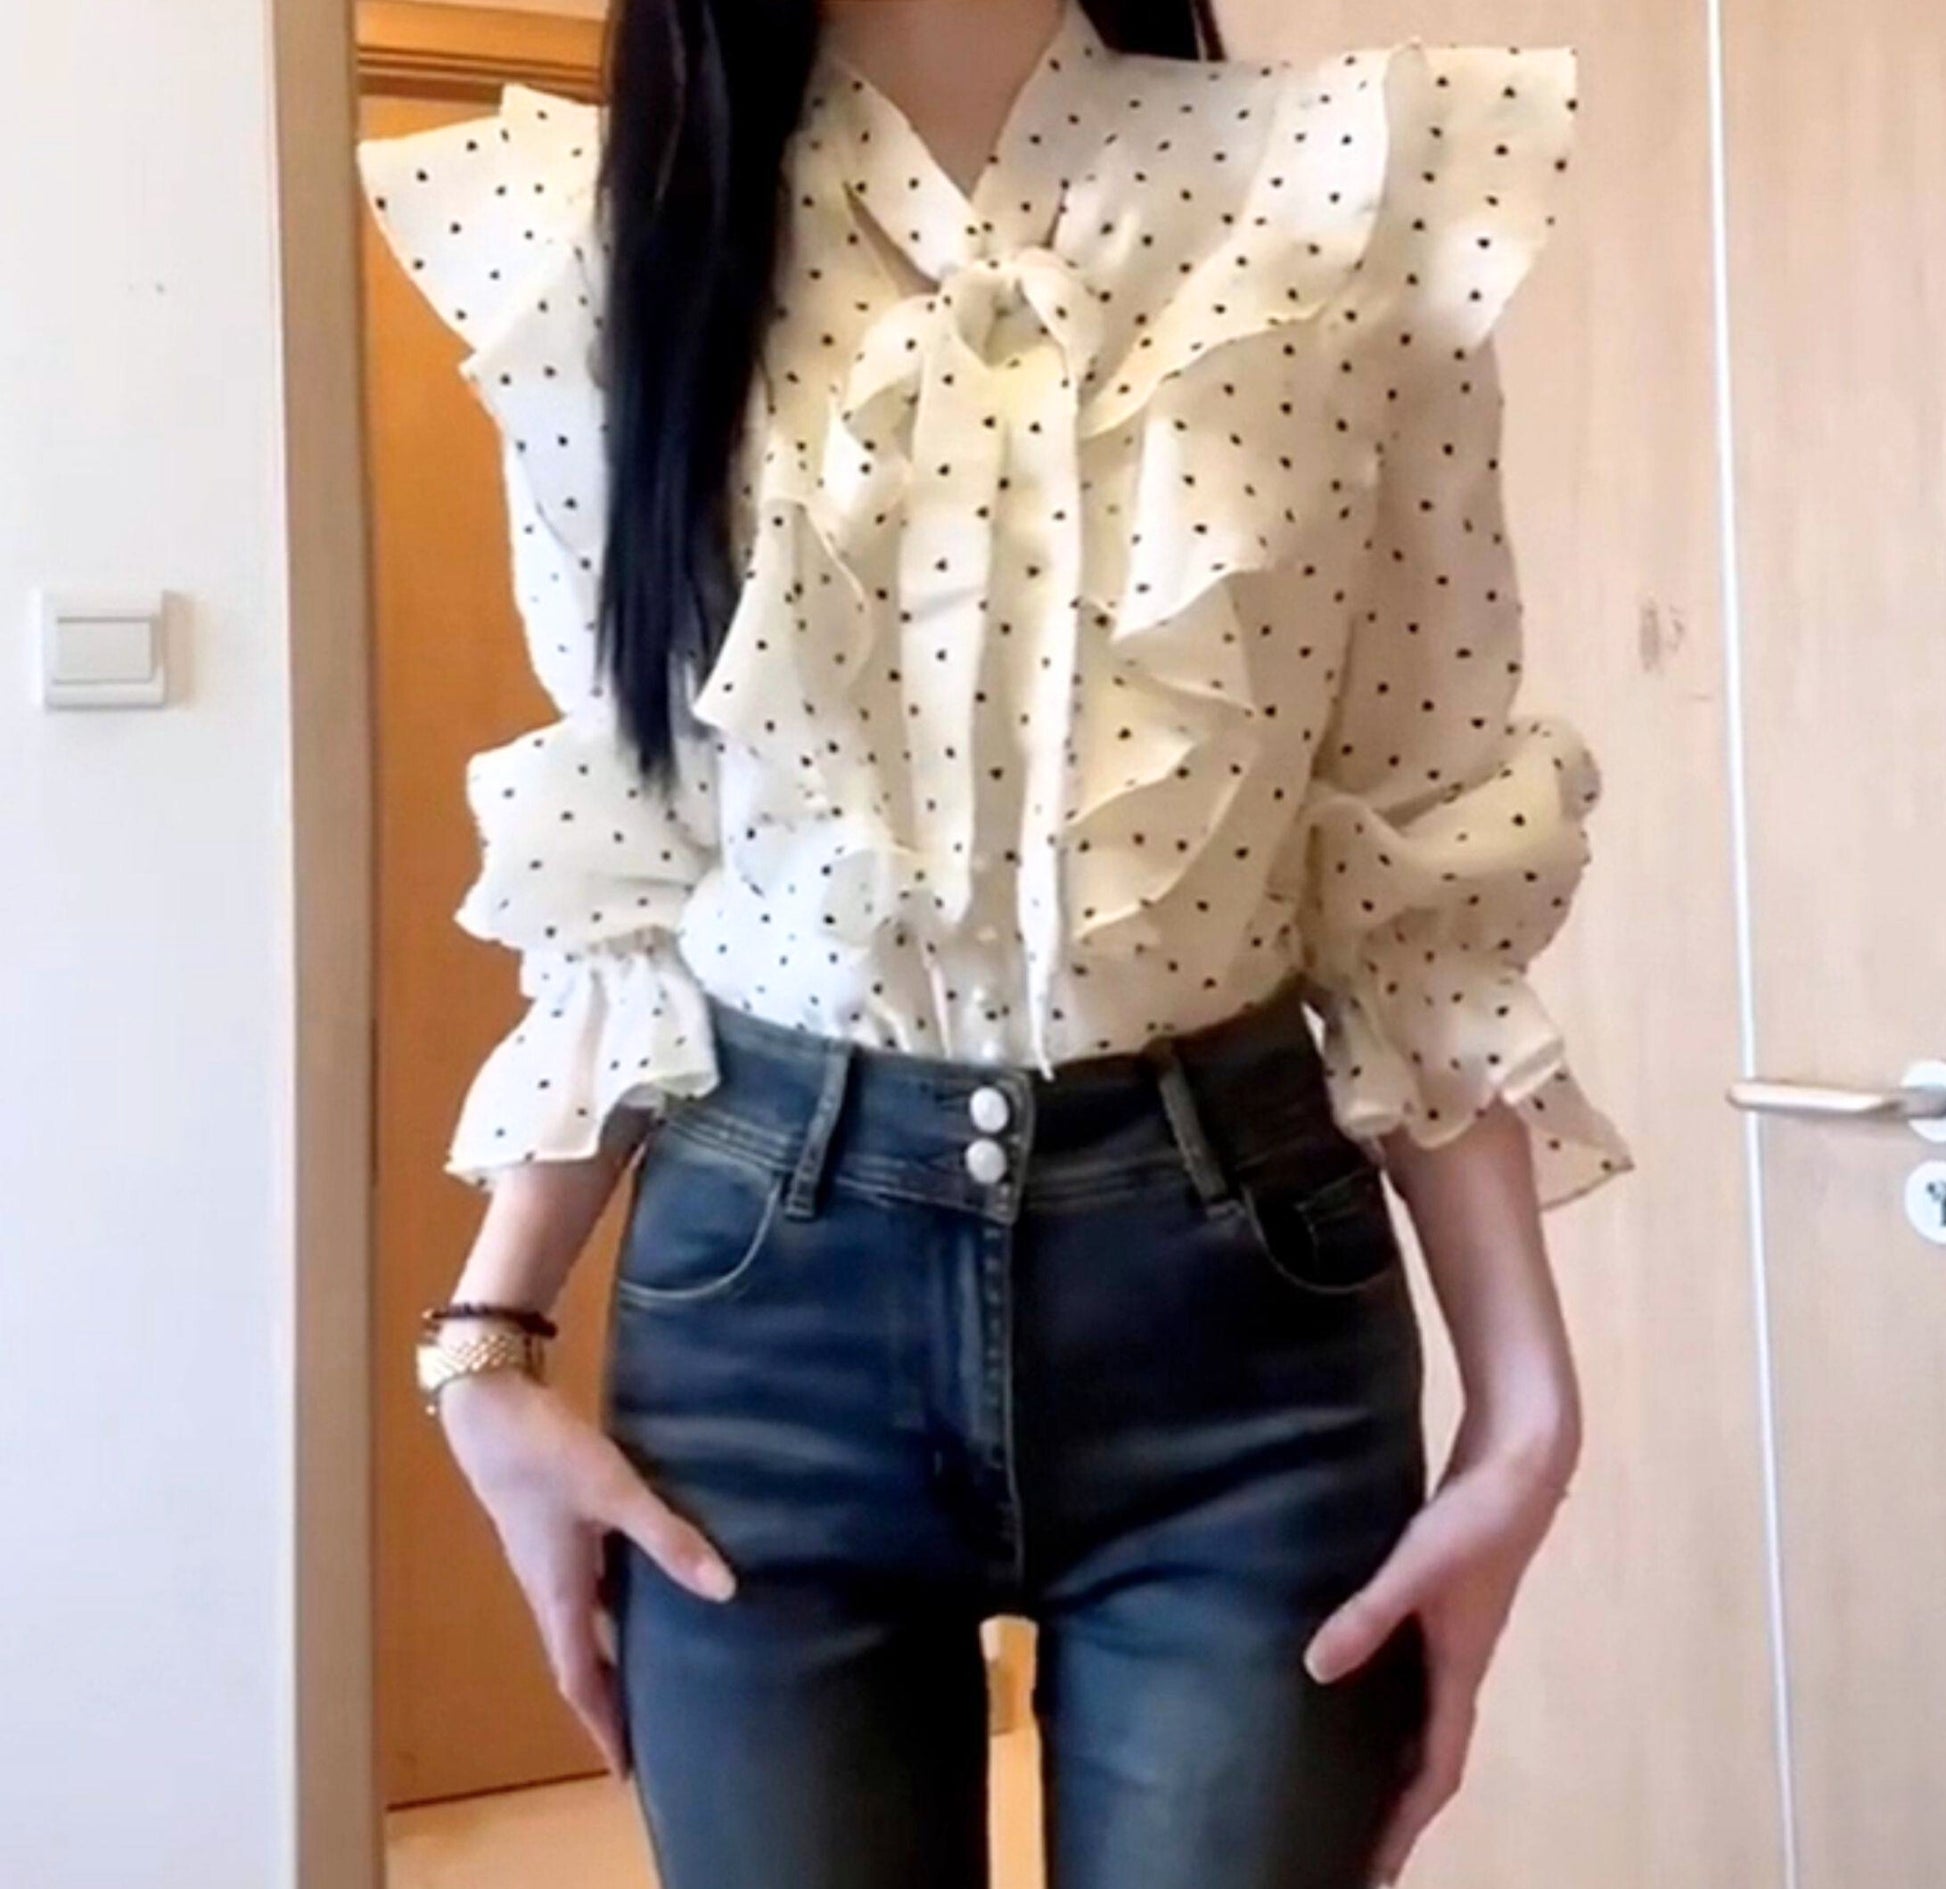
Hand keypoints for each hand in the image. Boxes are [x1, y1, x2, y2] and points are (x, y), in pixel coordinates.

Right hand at [436, 1367, 737, 1774]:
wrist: (488, 1409)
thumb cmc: (546, 1456)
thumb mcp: (614, 1493)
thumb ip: (668, 1538)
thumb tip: (725, 1590)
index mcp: (559, 1595)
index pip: (580, 1680)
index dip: (604, 1726)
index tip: (626, 1770)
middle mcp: (548, 1589)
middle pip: (580, 1661)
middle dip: (612, 1701)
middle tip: (651, 1731)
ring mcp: (545, 1560)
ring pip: (582, 1624)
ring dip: (612, 1655)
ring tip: (655, 1673)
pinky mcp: (550, 1530)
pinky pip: (584, 1590)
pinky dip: (612, 1609)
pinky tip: (642, 1592)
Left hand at [1302, 1413, 1577, 1886]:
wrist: (1522, 1459)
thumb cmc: (1478, 1517)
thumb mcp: (1419, 1565)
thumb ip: (1369, 1613)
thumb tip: (1316, 1670)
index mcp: (1460, 1674)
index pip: (1435, 1773)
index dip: (1404, 1825)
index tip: (1373, 1872)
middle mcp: (1458, 1667)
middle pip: (1425, 1757)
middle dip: (1392, 1806)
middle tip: (1346, 1841)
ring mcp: (1450, 1636)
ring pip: (1417, 1716)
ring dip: (1386, 1753)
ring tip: (1337, 1779)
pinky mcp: (1438, 1603)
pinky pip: (1407, 1674)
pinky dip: (1381, 1697)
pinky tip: (1342, 1684)